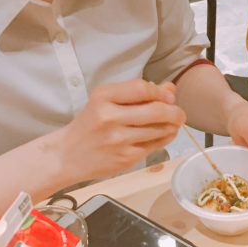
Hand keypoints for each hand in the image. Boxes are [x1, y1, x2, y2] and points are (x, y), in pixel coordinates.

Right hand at [56, 80, 185, 183]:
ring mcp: (118, 140)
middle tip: (179, 113)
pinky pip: (154, 145)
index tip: (169, 96)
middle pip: (156, 110)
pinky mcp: (125, 158)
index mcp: (103, 97)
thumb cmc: (90, 124)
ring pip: (158, 130)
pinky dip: (164, 139)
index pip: (142, 88)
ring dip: (172, 126)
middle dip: (174, 111)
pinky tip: (164, 134)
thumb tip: (170, 88)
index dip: (161, 92)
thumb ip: (137, 93)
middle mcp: (110, 117)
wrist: (68, 155)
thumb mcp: (106, 101)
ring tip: (173, 123)